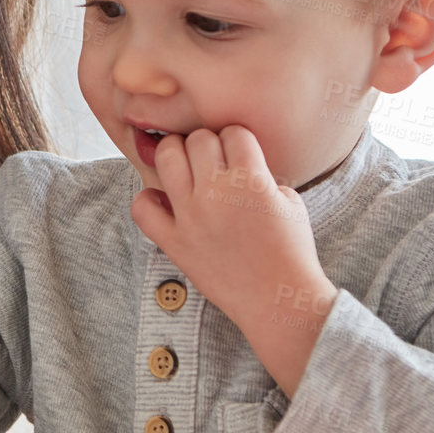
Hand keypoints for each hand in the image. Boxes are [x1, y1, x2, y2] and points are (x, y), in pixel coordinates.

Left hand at [131, 126, 335, 394]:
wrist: (278, 300)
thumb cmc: (291, 251)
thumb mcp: (289, 200)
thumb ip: (261, 172)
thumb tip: (233, 157)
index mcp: (252, 180)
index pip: (233, 132)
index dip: (238, 140)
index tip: (240, 154)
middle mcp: (217, 192)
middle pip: (198, 138)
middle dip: (208, 144)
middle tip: (215, 163)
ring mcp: (191, 216)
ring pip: (166, 156)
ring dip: (176, 156)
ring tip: (187, 171)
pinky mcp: (173, 241)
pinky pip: (142, 206)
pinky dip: (149, 200)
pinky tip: (166, 203)